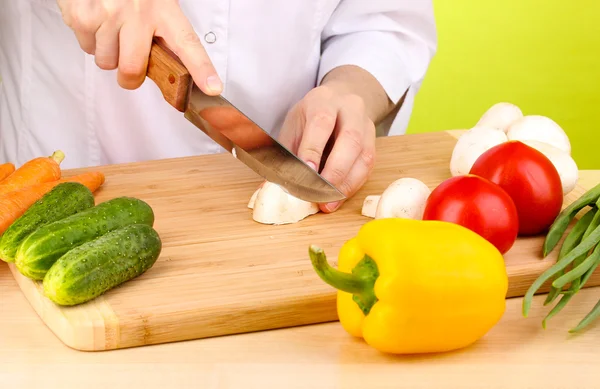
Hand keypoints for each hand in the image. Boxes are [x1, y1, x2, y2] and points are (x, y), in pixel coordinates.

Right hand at [56, 0, 221, 93]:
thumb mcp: (156, 3)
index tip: (212, 87)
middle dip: (129, 76)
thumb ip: (164, 34)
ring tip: (110, 27)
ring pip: (107, 62)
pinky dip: (90, 39)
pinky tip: (96, 19)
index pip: (188, 44)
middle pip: (133, 70)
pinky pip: (87, 48)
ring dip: (107, 52)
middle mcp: (139, 12)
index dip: (201, 69)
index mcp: (165, 9)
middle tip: (129, 64)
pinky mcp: (84, 15)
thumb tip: (172, 69)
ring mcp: (109, 13)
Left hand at [278, 84, 375, 212]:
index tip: (306, 173)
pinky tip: (338, 198)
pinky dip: (352, 185)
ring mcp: (366, 125)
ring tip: (328, 203)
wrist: (339, 102)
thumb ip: (286, 155)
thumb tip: (272, 188)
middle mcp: (350, 109)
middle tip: (319, 194)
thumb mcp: (294, 128)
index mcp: (323, 100)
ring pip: (364, 155)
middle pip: (350, 139)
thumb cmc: (310, 119)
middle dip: (334, 171)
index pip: (321, 123)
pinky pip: (368, 167)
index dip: (313, 149)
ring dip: (345, 183)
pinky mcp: (373, 143)